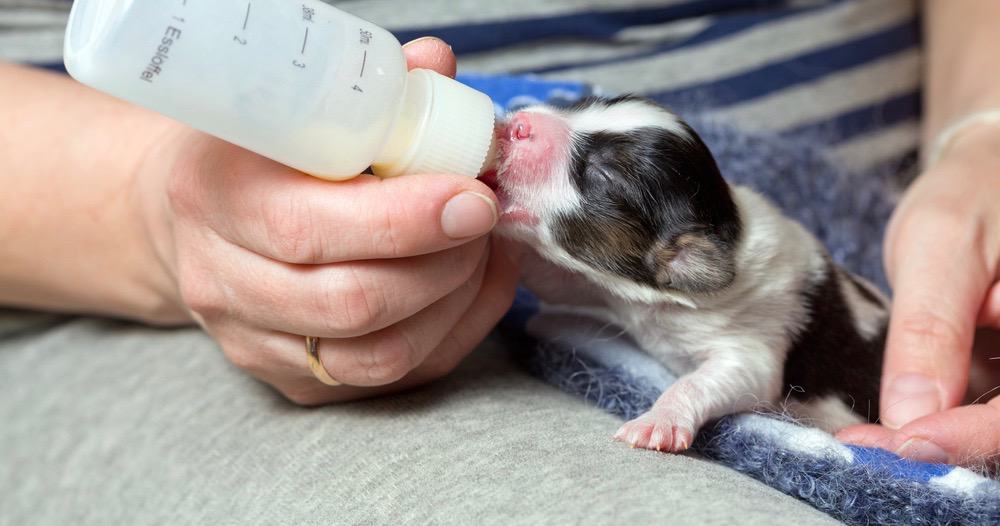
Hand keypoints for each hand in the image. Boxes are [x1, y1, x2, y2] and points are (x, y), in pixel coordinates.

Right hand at [134, 37, 518, 403]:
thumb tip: (438, 65)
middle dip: (445, 264)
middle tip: (483, 220)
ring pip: (378, 357)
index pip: (310, 231)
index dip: (406, 221)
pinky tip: (473, 287)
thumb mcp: (292, 104)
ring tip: (480, 251)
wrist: (194, 216)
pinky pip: (392, 379)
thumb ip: (367, 89)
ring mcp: (254, 343)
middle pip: (352, 304)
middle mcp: (223, 283)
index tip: (473, 196)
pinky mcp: (292, 383)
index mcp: (216, 196)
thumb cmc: (257, 151)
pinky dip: (452, 332)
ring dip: (455, 303)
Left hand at [838, 125, 999, 467]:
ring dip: (938, 442)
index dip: (967, 437)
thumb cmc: (975, 192)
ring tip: (871, 441)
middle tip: (868, 449)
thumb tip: (910, 417)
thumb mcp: (942, 247)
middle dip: (944, 448)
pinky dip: (943, 423)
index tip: (899, 442)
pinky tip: (896, 424)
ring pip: (997, 426)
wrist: (991, 171)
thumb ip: (931, 330)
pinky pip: (989, 410)